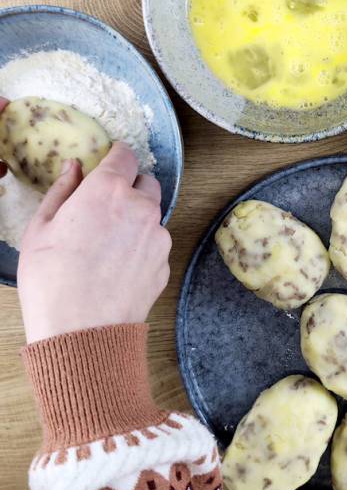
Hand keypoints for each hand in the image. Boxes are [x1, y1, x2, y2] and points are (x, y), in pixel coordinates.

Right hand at [17, 143, 171, 339]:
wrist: (80, 334)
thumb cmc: (51, 282)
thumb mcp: (41, 228)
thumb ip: (61, 190)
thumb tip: (72, 168)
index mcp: (107, 191)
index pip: (124, 155)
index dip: (115, 157)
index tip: (106, 163)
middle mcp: (140, 209)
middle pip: (145, 183)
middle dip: (128, 189)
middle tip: (101, 209)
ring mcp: (157, 239)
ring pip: (152, 217)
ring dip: (135, 221)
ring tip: (105, 247)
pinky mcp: (163, 266)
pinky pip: (155, 246)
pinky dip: (140, 249)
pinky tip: (115, 268)